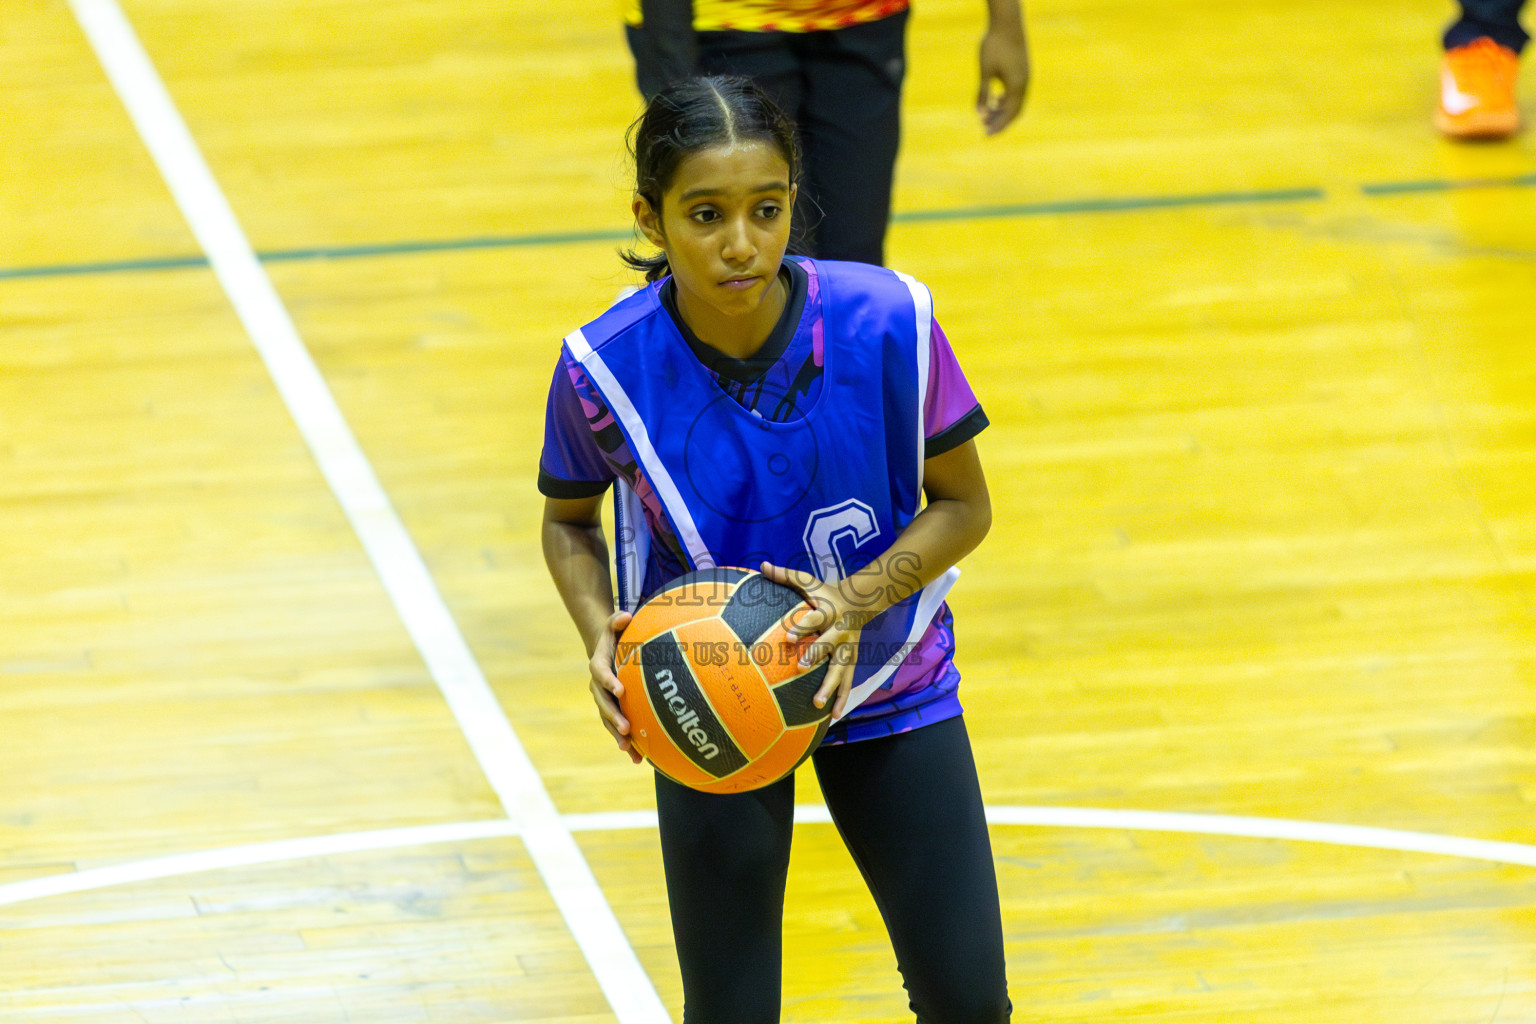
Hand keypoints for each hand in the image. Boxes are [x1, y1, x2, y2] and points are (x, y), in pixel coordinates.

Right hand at [590, 610, 643, 763]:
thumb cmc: (614, 637)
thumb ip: (617, 620)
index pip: (601, 674)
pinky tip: (640, 760)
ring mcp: (605, 701)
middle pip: (603, 704)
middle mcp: (598, 687)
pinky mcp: (614, 712)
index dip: (609, 682)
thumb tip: (625, 615)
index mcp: (598, 666)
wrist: (606, 652)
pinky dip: (628, 744)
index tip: (621, 690)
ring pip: (609, 721)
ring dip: (618, 735)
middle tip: (626, 728)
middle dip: (613, 717)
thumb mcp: (613, 625)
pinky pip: (619, 729)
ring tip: (629, 749)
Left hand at [758, 562, 869, 721]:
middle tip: (800, 668)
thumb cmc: (824, 593)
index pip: (814, 618)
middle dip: (815, 656)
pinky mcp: (850, 661)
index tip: (788, 635)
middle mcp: (839, 631)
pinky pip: (847, 683)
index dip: (803, 625)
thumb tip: (762, 565)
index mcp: (827, 612)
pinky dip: (842, 699)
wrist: (858, 602)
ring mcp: (847, 648)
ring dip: (830, 687)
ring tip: (817, 704)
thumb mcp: (807, 581)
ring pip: (839, 669)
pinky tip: (834, 717)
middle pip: (828, 645)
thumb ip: (786, 576)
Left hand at [977, 25, 1028, 134]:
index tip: (986, 135)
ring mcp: (1025, 76)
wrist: (1007, 22)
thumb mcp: (985, 71)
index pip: (1009, 114)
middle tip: (985, 130)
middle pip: (1015, 111)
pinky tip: (994, 99)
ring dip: (1003, 111)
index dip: (998, 126)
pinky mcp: (1022, 70)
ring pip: (1016, 101)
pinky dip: (1006, 100)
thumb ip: (983, 94)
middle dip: (1000, 122)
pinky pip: (1016, 92)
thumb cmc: (994, 45)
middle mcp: (1024, 83)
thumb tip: (980, 114)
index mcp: (1016, 86)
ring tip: (987, 117)